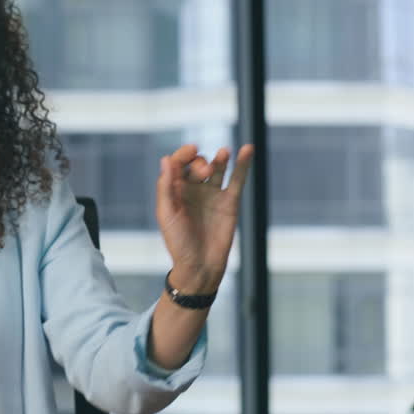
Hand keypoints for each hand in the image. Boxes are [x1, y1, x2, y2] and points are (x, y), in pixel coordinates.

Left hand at [155, 143, 253, 292]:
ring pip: (218, 168)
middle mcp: (193, 189)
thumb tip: (166, 159)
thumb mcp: (167, 213)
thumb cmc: (178, 242)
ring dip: (220, 158)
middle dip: (200, 163)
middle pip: (197, 164)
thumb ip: (166, 186)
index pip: (178, 163)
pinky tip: (248, 149)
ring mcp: (212, 194)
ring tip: (224, 153)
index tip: (192, 150)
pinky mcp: (230, 202)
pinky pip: (237, 179)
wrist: (200, 264)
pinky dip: (243, 164)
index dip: (184, 154)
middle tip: (204, 172)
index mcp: (174, 190)